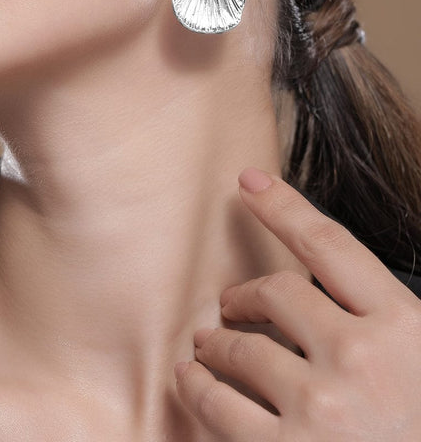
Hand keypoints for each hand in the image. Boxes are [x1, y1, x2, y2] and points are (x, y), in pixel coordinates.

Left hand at [174, 168, 420, 440]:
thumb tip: (343, 289)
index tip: (249, 182)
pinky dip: (197, 389)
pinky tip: (192, 381)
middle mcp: (360, 358)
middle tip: (231, 303)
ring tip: (207, 346)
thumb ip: (391, 323)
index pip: (330, 245)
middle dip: (245, 293)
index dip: (284, 206)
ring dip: (216, 343)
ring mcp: (320, 409)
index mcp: (406, 329)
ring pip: (240, 348)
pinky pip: (217, 407)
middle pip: (276, 292)